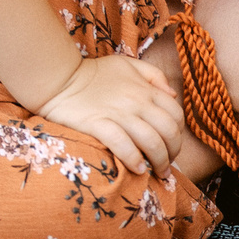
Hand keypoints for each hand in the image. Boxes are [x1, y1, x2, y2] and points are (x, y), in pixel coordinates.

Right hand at [36, 52, 186, 175]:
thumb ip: (154, 76)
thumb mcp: (128, 65)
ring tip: (157, 173)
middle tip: (166, 166)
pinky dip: (134, 160)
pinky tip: (137, 169)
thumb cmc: (93, 73)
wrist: (59, 78)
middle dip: (173, 153)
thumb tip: (172, 95)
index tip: (172, 147)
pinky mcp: (98, 124)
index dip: (179, 135)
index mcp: (146, 89)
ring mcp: (118, 114)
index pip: (176, 114)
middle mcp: (137, 102)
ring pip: (151, 142)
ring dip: (159, 162)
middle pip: (168, 132)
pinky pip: (123, 145)